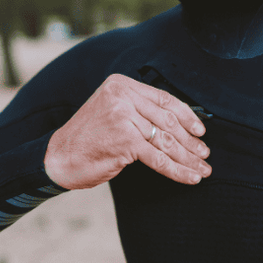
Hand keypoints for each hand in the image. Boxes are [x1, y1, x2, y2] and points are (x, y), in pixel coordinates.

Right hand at [45, 73, 211, 189]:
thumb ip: (140, 111)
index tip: (201, 131)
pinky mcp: (124, 140)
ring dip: (188, 157)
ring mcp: (123, 117)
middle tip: (205, 155)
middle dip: (190, 141)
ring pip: (165, 140)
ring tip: (202, 169)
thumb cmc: (89, 138)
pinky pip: (158, 158)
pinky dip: (177, 170)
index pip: (164, 99)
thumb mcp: (113, 112)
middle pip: (167, 121)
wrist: (58, 158)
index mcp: (122, 85)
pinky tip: (190, 177)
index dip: (186, 116)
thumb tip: (180, 125)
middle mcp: (123, 97)